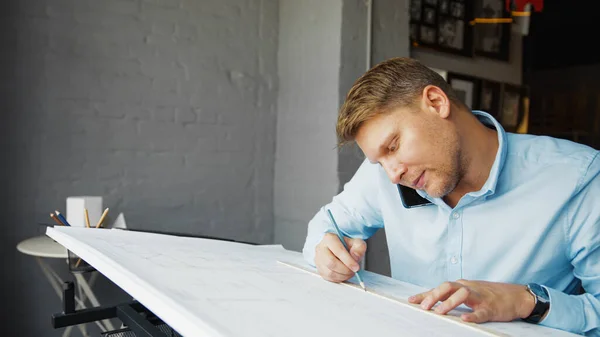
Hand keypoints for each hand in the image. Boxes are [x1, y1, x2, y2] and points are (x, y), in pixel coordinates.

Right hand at [315, 233, 365, 282]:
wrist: (341, 249)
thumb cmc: (347, 246)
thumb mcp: (357, 243)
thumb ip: (359, 248)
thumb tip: (355, 257)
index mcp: (329, 238)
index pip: (338, 250)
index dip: (348, 261)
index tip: (356, 267)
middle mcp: (321, 248)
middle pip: (331, 262)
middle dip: (345, 270)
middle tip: (353, 271)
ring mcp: (318, 259)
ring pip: (329, 272)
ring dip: (342, 275)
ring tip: (350, 272)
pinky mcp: (319, 269)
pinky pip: (328, 278)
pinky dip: (338, 279)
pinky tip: (344, 275)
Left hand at [408, 280, 535, 322]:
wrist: (516, 296)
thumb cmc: (489, 295)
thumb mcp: (469, 293)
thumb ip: (452, 297)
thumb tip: (431, 301)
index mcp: (461, 285)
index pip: (439, 288)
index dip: (425, 294)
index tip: (411, 300)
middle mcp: (469, 288)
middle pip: (448, 286)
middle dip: (434, 296)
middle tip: (424, 307)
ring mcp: (480, 296)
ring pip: (463, 295)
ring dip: (449, 303)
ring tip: (439, 313)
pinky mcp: (491, 307)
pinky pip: (481, 311)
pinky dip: (473, 315)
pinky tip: (465, 320)